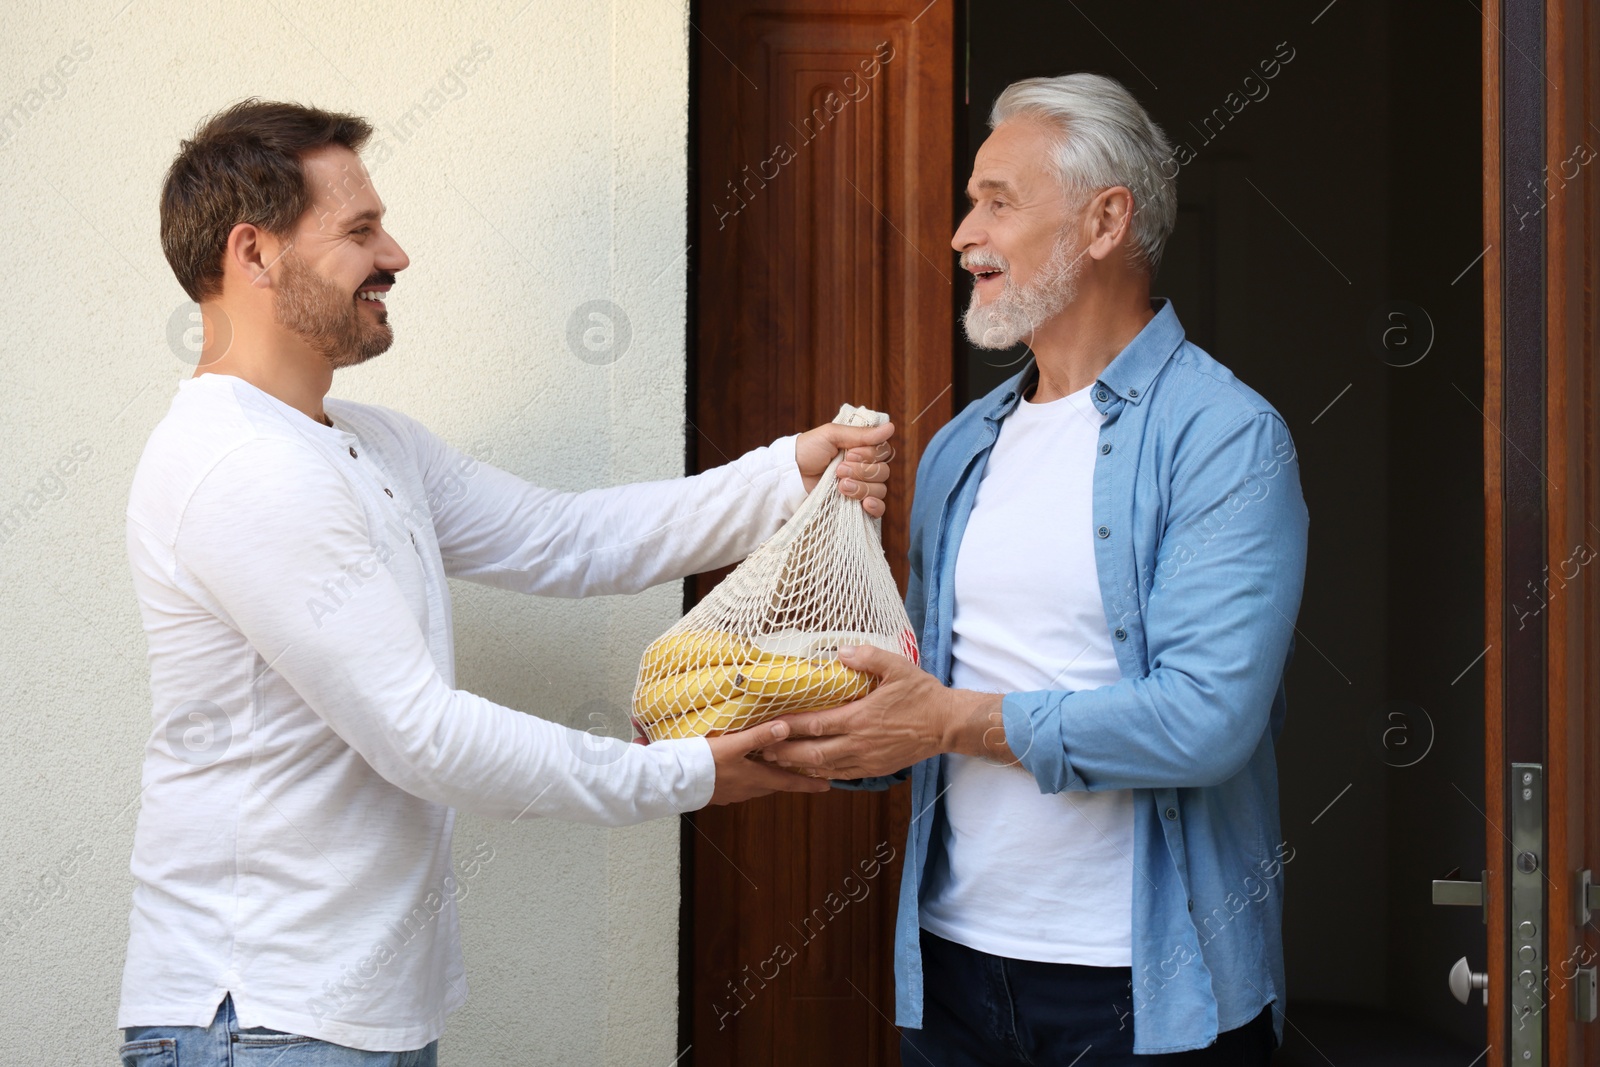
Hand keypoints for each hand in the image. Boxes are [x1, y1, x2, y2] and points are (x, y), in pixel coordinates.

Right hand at [705, 718, 832, 804]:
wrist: (672, 780)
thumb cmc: (702, 762)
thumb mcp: (733, 745)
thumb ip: (759, 736)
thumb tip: (785, 728)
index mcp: (754, 779)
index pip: (788, 782)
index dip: (809, 783)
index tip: (828, 787)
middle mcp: (746, 789)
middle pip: (774, 785)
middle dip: (790, 780)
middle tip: (805, 775)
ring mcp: (732, 793)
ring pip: (758, 786)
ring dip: (769, 779)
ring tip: (775, 769)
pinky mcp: (717, 792)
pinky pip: (741, 786)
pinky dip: (750, 779)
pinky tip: (742, 770)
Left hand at [759, 645, 1010, 778]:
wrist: (947, 724)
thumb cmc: (922, 694)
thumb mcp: (897, 667)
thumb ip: (867, 657)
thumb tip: (840, 651)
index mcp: (860, 718)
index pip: (815, 725)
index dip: (788, 727)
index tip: (768, 724)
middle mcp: (859, 743)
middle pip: (813, 753)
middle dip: (785, 753)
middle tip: (762, 749)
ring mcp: (867, 760)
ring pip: (825, 768)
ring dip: (799, 766)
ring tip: (777, 762)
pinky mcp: (875, 768)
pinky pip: (842, 775)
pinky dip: (822, 773)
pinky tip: (811, 769)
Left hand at [795, 420, 895, 517]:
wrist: (791, 476)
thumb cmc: (808, 450)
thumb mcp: (831, 435)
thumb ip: (861, 434)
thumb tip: (890, 427)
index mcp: (862, 450)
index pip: (883, 453)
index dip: (869, 455)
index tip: (849, 454)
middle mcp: (865, 469)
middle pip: (883, 472)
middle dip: (861, 471)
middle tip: (839, 470)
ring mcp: (861, 488)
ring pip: (880, 489)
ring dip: (861, 487)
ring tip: (840, 486)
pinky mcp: (856, 506)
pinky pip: (879, 510)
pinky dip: (875, 507)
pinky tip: (865, 504)